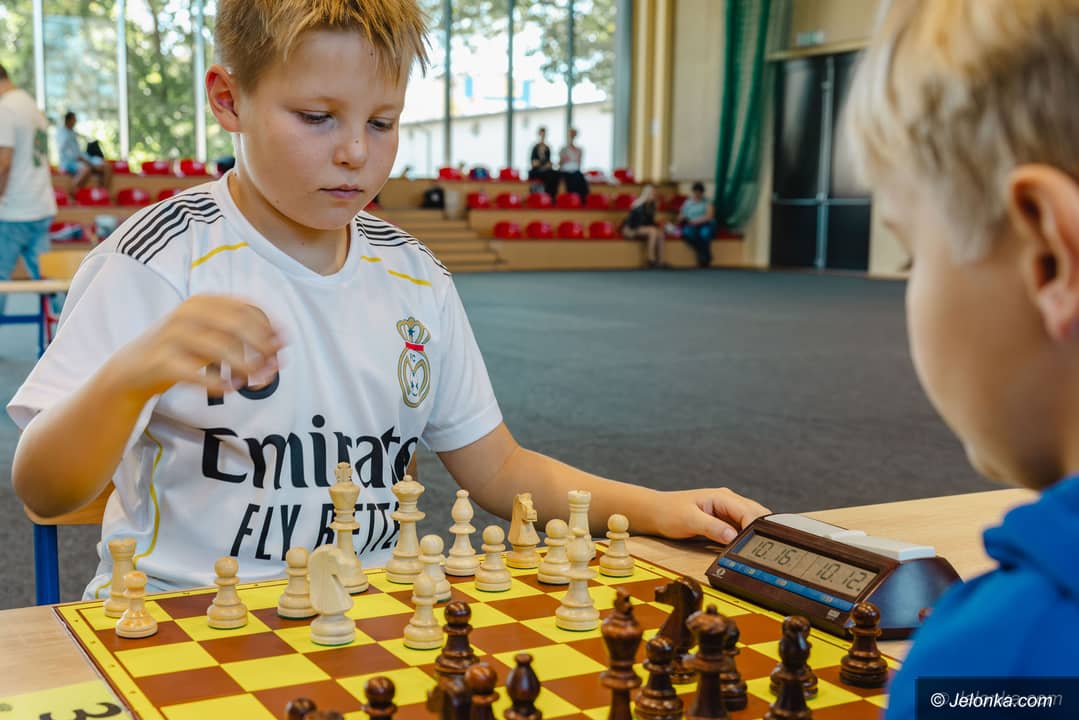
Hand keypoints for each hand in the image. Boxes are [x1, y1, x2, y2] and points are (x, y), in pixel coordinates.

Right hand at [115, 294, 283, 400]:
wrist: (132, 368)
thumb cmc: (182, 349)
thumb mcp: (211, 333)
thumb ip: (241, 335)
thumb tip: (281, 344)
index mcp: (203, 301)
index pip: (245, 308)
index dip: (269, 326)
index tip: (283, 344)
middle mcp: (187, 313)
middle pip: (236, 325)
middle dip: (262, 346)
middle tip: (275, 367)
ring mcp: (172, 336)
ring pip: (220, 348)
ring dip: (245, 367)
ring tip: (256, 382)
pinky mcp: (162, 361)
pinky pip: (197, 373)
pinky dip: (218, 382)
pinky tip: (231, 388)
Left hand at [655, 488, 769, 543]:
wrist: (655, 512)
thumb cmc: (668, 512)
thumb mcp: (689, 520)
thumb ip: (711, 527)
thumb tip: (732, 536)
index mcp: (722, 497)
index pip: (748, 511)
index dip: (755, 527)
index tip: (758, 544)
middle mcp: (728, 501)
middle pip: (755, 514)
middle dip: (762, 529)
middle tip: (766, 549)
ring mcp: (727, 510)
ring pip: (750, 520)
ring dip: (755, 533)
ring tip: (760, 550)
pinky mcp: (723, 520)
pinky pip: (741, 527)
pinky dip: (746, 536)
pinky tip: (748, 547)